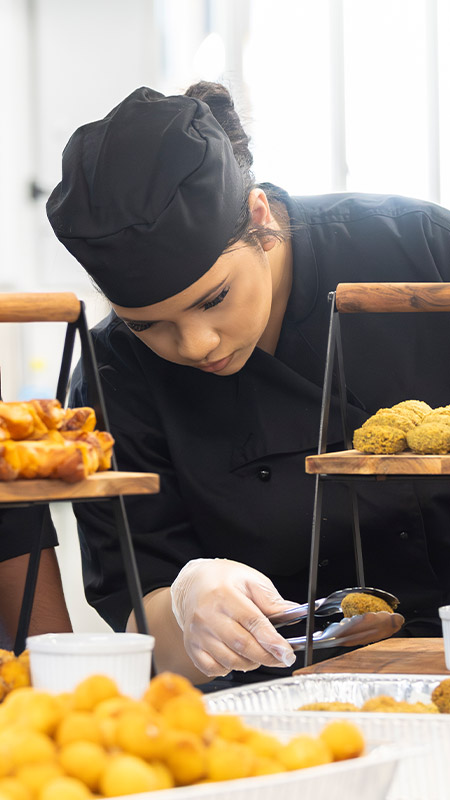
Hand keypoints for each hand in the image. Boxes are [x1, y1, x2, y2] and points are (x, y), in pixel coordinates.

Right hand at [170, 558, 296, 676]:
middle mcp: (207, 615)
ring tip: (258, 652)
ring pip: (229, 660)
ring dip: (250, 663)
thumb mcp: (251, 580)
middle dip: (267, 656)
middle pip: (242, 645)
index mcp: (224, 594)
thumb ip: (272, 600)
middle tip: (282, 658)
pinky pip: (212, 669)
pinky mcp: (191, 646)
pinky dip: (228, 668)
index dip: (272, 641)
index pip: (252, 622)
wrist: (193, 583)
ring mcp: (197, 633)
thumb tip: (293, 614)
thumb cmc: (224, 580)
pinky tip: (236, 656)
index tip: (287, 653)